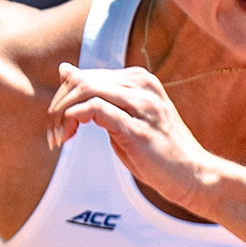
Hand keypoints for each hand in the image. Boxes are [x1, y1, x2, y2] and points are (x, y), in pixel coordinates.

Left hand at [43, 60, 215, 208]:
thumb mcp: (124, 119)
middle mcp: (142, 85)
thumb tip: (65, 70)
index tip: (57, 124)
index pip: (87, 76)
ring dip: (62, 114)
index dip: (64, 97)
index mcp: (139, 80)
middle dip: (58, 105)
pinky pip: (96, 109)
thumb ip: (98, 97)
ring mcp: (142, 104)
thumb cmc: (158, 153)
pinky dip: (74, 120)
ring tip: (58, 137)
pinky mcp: (137, 127)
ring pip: (86, 90)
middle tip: (51, 132)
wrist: (194, 176)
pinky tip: (69, 136)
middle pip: (82, 81)